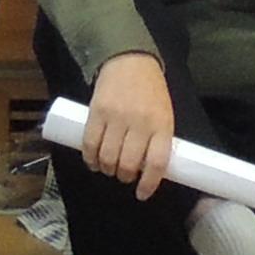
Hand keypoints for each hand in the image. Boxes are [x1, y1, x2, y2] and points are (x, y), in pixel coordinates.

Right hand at [75, 56, 176, 194]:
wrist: (130, 61)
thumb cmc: (151, 92)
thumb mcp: (164, 113)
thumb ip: (157, 139)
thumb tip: (149, 171)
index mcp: (162, 124)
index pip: (157, 163)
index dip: (148, 184)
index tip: (142, 194)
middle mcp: (140, 123)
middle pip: (129, 164)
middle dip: (124, 176)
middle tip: (123, 175)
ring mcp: (117, 117)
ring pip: (108, 157)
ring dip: (107, 169)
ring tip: (108, 168)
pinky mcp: (97, 112)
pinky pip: (90, 144)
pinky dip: (90, 158)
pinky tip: (93, 161)